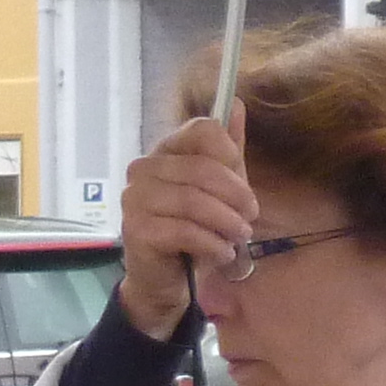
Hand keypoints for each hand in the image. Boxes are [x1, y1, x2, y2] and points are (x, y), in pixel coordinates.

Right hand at [116, 111, 250, 337]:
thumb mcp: (218, 190)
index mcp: (165, 151)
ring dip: (227, 223)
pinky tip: (222, 254)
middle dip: (236, 196)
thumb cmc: (193, 231)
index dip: (230, 155)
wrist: (166, 281)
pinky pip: (185, 231)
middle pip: (203, 168)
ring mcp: (135, 198)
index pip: (201, 130)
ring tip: (238, 238)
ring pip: (194, 201)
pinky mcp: (137, 229)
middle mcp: (144, 168)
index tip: (243, 184)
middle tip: (250, 218)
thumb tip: (235, 104)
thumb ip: (227, 151)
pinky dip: (213, 244)